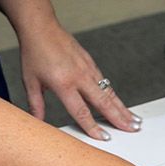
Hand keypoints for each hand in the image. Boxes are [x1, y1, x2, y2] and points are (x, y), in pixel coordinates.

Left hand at [19, 25, 140, 139]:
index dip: (93, 127)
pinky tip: (121, 104)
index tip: (104, 137)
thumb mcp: (30, 82)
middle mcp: (79, 76)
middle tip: (131, 129)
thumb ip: (36, 105)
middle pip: (103, 102)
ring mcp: (88, 69)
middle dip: (119, 118)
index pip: (81, 111)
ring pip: (109, 92)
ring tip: (134, 120)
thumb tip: (38, 122)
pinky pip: (105, 83)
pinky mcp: (91, 63)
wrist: (41, 28)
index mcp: (63, 84)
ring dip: (123, 108)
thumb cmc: (35, 53)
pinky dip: (115, 95)